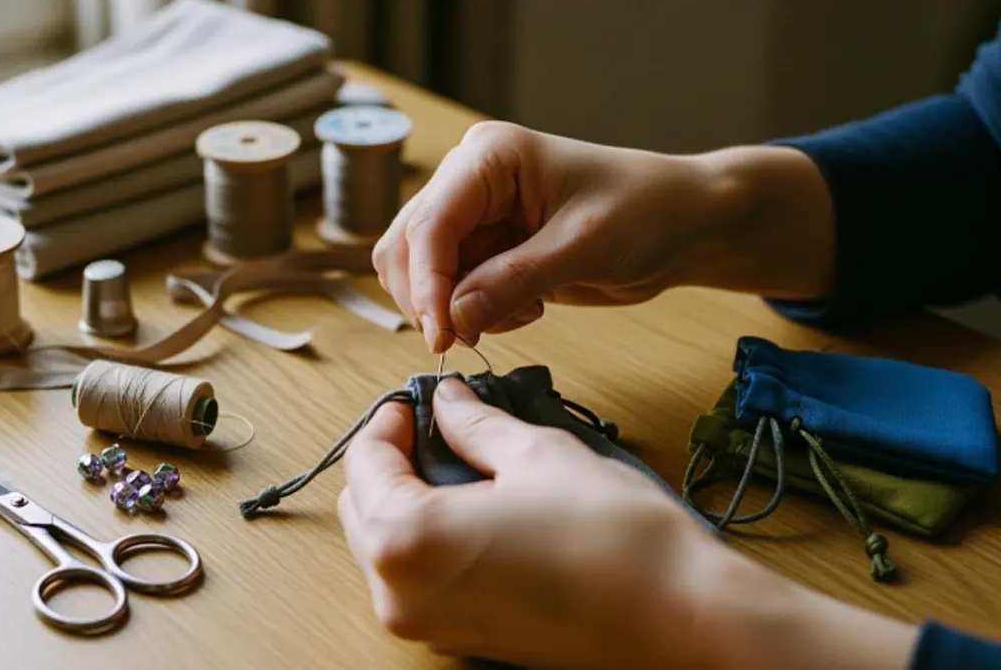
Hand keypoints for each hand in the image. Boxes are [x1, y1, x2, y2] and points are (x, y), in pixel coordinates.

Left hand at [337, 378, 918, 669]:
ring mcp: (430, 626)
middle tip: (432, 426)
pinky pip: (417, 580)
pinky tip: (474, 509)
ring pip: (385, 548)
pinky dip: (428, 540)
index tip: (414, 401)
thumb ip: (474, 425)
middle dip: (389, 463)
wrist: (678, 615)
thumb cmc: (613, 538)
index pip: (363, 465)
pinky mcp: (461, 639)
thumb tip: (449, 401)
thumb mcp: (536, 453)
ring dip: (406, 501)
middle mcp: (402, 594)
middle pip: (362, 510)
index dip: (387, 422)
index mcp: (407, 540)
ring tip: (457, 463)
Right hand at [373, 121, 836, 351]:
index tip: (442, 335)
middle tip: (467, 339)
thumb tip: (454, 320)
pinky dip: (477, 313)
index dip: (426, 283)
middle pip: (408, 247)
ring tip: (518, 313)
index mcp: (489, 156)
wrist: (685, 224)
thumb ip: (514, 281)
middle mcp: (470, 180)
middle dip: (431, 298)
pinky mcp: (488, 248)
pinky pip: (454, 292)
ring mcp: (476, 215)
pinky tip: (528, 308)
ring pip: (423, 274)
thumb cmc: (648, 211)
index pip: (430, 224)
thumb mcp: (584, 246)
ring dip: (455, 309)